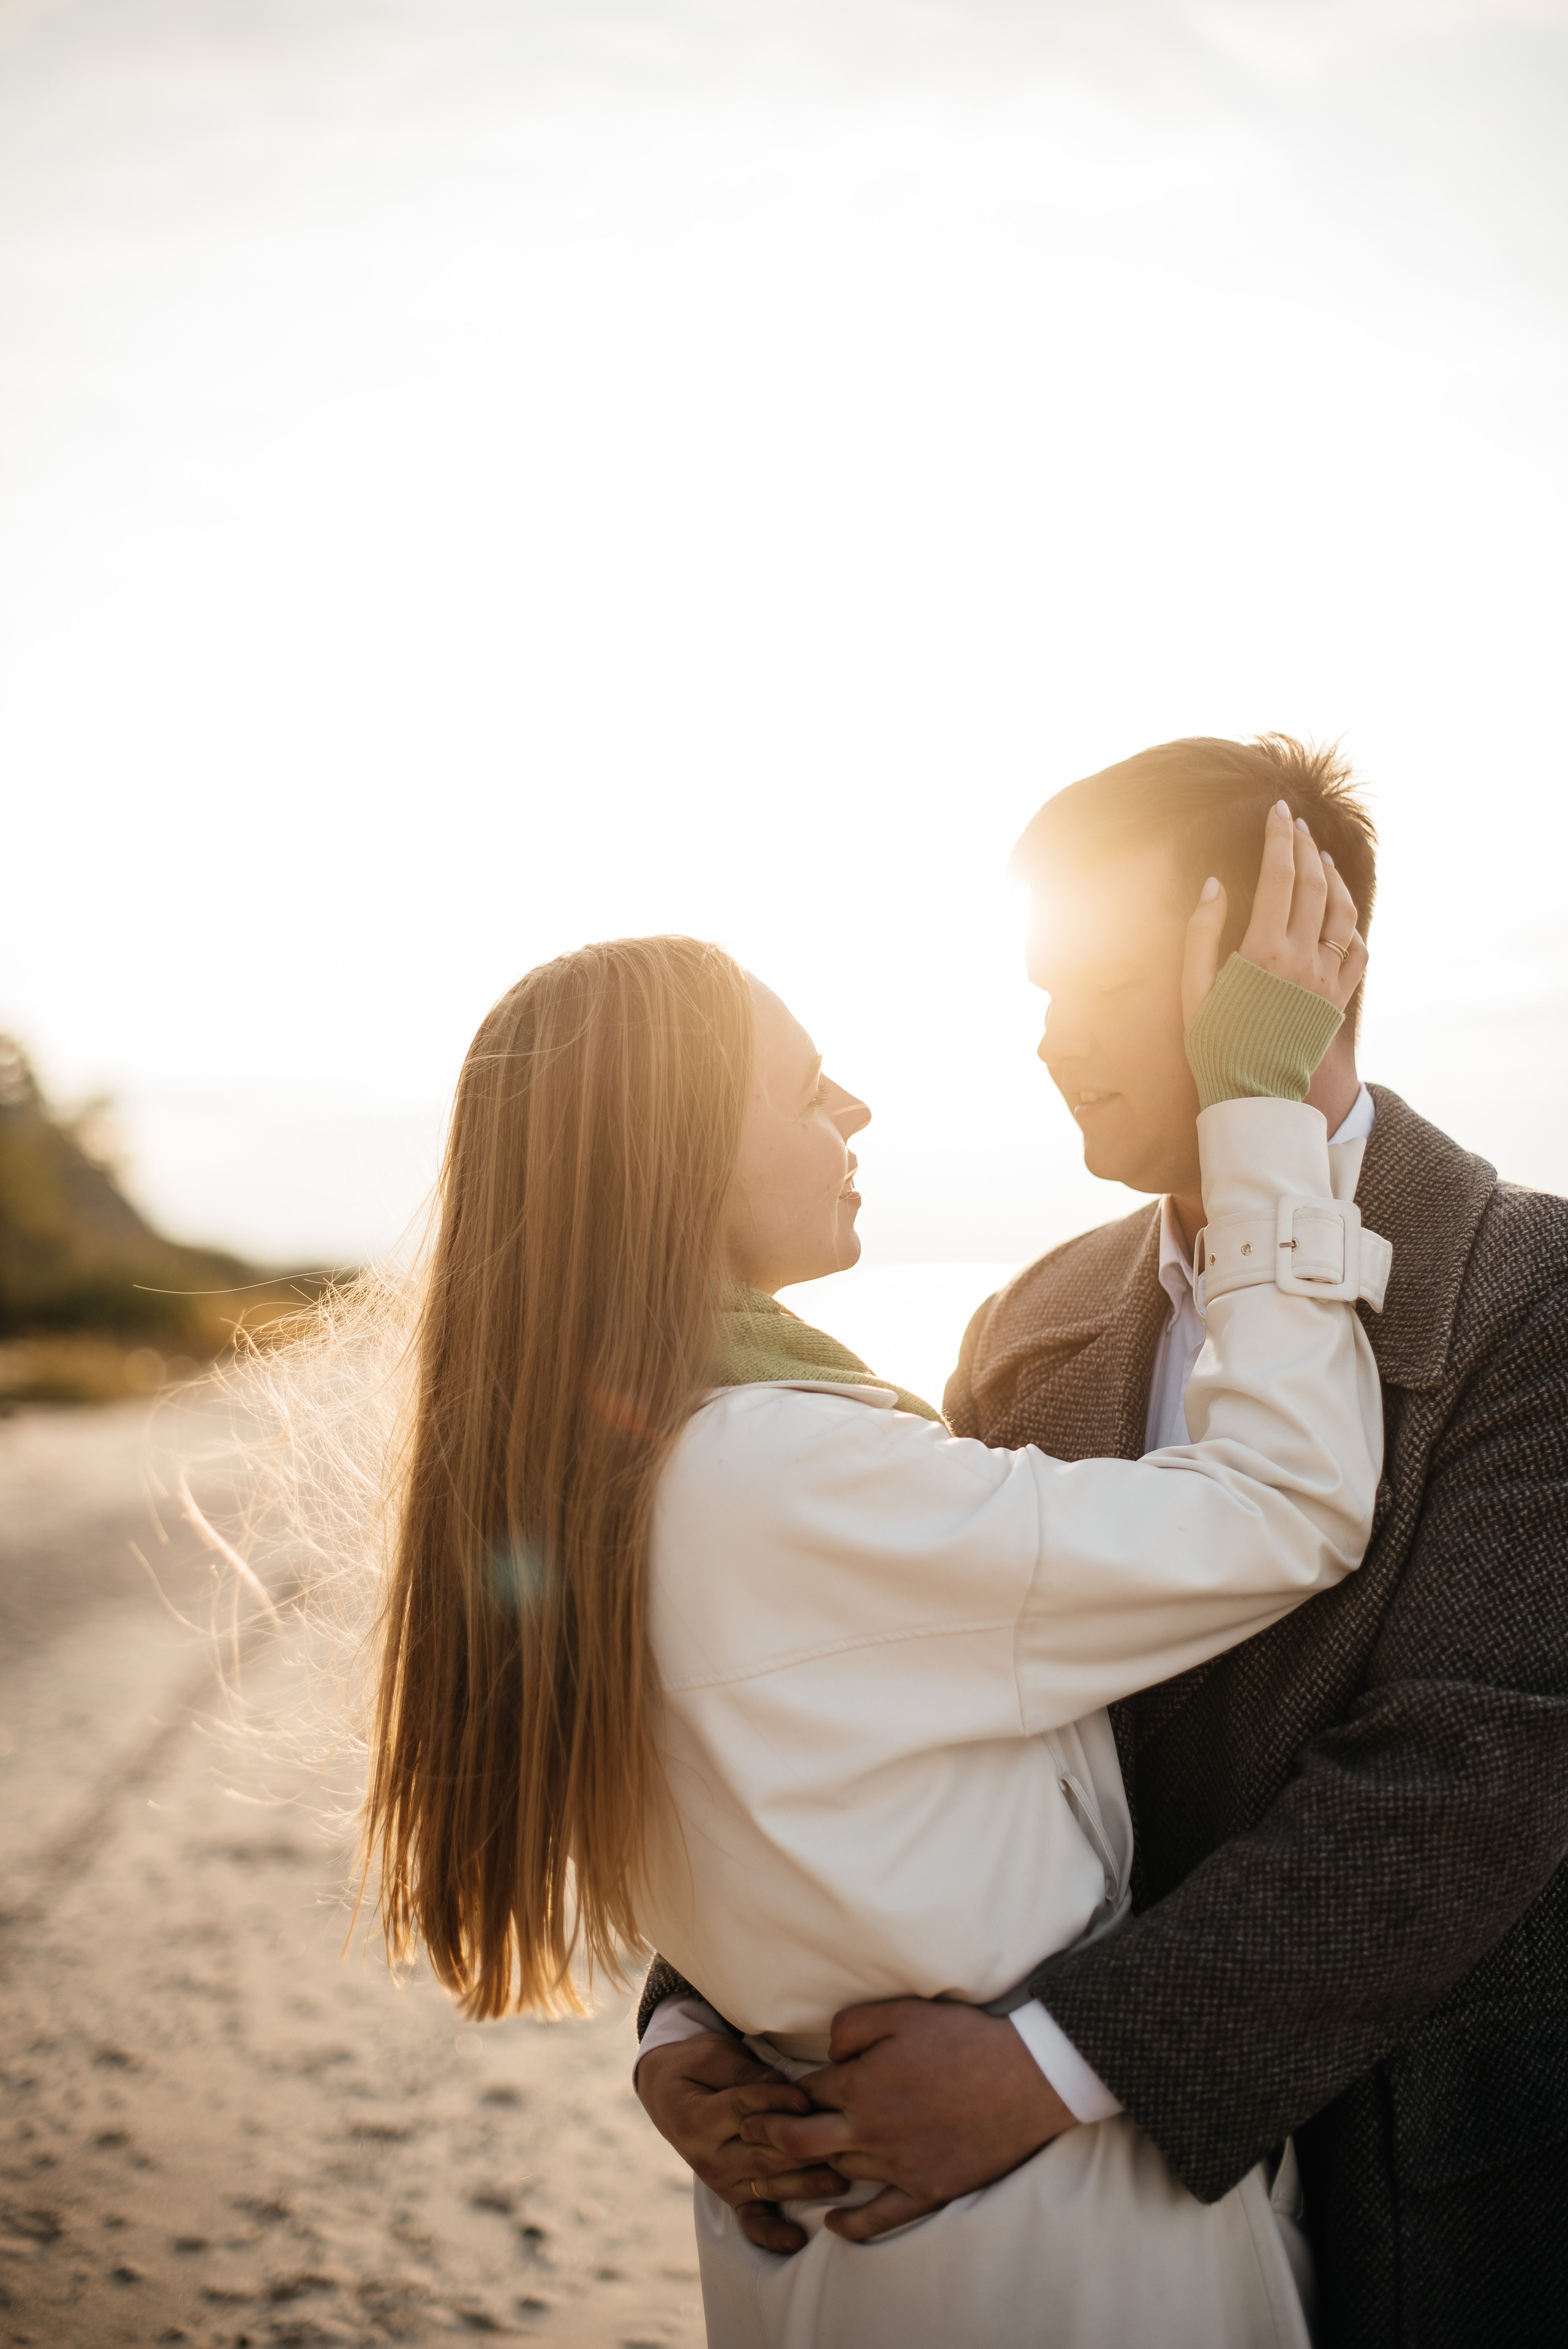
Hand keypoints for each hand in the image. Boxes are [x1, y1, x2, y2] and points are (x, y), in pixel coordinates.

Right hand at [635, 2033, 848, 2254]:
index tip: (807, 2099)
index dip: (775, 2102)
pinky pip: (751, 2220)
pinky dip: (772, 2234)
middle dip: (800, 2149)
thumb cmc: (696, 2066)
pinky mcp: (730, 2196)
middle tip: (837, 2143)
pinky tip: (796, 2241)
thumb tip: (781, 2084)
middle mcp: (707, 2157)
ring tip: (839, 2182)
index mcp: (697, 2119)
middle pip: (760, 2153)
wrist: (668, 2093)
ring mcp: (719, 2181)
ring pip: (766, 2184)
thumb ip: (744, 2073)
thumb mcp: (712, 2056)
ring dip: (803, 2185)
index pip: (742, 2110)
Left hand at [738, 1998, 1076, 2242]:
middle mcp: (872, 2130)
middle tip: (750, 2133)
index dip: (788, 2091)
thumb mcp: (902, 2012)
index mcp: (862, 2085)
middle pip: (802, 2142)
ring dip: (812, 2169)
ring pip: (839, 2172)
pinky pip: (880, 2216)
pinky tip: (834, 2223)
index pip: (808, 2092)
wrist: (1025, 2077)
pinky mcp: (928, 2189)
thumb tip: (828, 2052)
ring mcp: (899, 2165)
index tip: (773, 2093)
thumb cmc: (962, 2038)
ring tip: (790, 2167)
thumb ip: (852, 2027)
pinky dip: (852, 2224)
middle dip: (770, 2136)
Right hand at [1182, 798, 1367, 1025]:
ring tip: (1321, 858)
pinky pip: (1357, 950)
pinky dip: (1351, 923)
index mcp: (1263, 952)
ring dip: (1334, 878)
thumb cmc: (1213, 1044)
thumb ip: (1201, 933)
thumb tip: (1214, 884)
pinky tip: (1339, 911)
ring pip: (1343, 912)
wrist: (1253, 1096)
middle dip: (1305, 847)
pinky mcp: (1339, 998)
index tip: (1279, 811)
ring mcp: (1326, 979)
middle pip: (1313, 885)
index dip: (1279, 839)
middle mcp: (1302, 959)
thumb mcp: (1193, 989)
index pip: (1278, 877)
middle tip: (1296, 824)